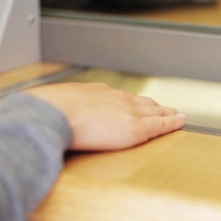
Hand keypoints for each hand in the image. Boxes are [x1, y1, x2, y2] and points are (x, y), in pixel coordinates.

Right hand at [24, 83, 185, 150]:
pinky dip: (172, 122)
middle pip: (140, 101)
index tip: (135, 103)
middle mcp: (114, 98)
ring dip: (165, 112)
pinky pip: (161, 124)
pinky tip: (181, 121)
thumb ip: (53, 108)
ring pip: (154, 111)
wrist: (51, 114)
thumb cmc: (45, 112)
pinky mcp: (135, 128)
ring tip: (175, 115)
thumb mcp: (49, 105)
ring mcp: (127, 111)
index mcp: (94, 93)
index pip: (118, 97)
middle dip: (152, 105)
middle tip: (163, 108)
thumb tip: (39, 112)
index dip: (129, 102)